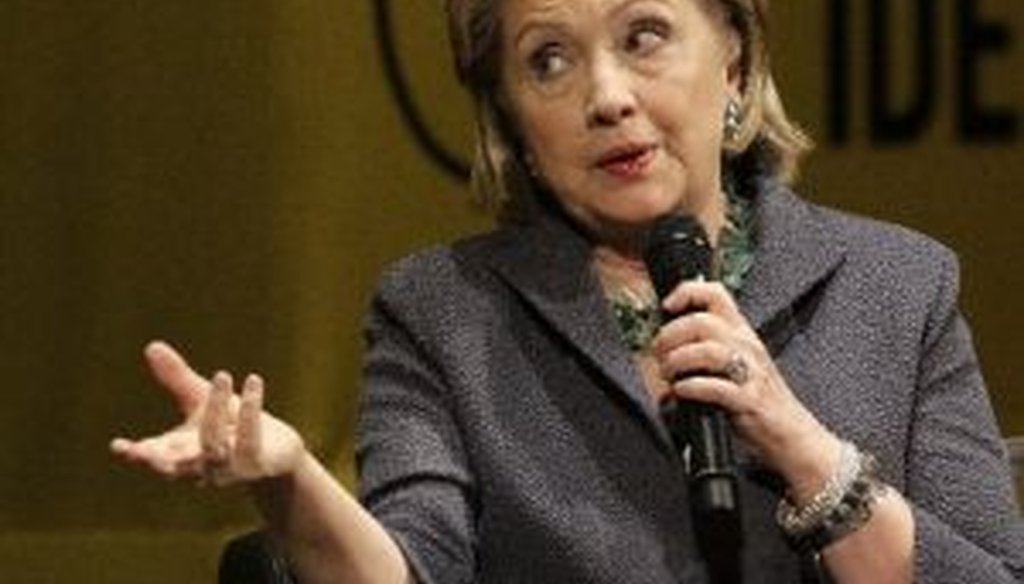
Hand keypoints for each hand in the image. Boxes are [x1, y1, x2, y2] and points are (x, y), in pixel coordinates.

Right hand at [110, 341, 305, 486]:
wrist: (277, 449)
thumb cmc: (231, 424)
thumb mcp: (200, 398)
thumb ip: (176, 377)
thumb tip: (151, 346)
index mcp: (181, 451)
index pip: (154, 455)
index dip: (137, 453)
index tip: (117, 447)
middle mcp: (201, 465)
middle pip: (176, 467)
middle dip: (159, 459)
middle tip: (144, 450)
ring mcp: (228, 469)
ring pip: (213, 446)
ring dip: (216, 410)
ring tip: (222, 375)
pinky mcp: (256, 464)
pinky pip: (249, 440)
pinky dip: (250, 410)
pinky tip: (253, 382)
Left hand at [651, 281, 841, 501]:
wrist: (790, 433)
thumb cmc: (758, 398)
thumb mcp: (735, 361)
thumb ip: (707, 346)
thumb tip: (667, 340)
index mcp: (741, 332)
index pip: (715, 293)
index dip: (686, 293)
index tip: (667, 306)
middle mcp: (747, 345)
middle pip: (701, 321)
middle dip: (670, 336)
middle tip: (659, 353)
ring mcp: (750, 372)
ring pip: (707, 350)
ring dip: (677, 361)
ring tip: (669, 374)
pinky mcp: (749, 400)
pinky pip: (716, 387)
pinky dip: (692, 387)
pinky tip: (682, 391)